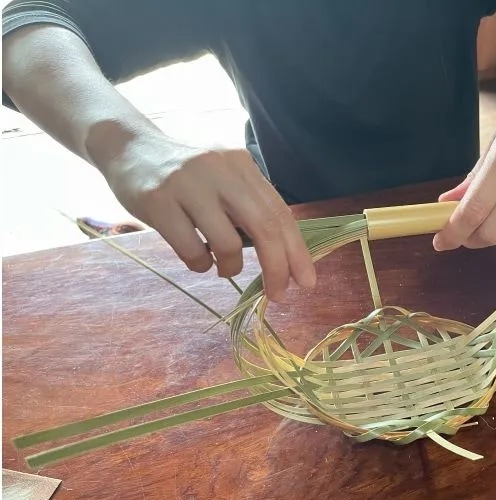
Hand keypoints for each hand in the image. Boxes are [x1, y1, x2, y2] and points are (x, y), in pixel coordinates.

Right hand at [99, 130, 314, 301]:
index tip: (306, 281)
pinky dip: (200, 265)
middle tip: (278, 294)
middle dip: (277, 267)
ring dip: (230, 267)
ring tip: (221, 267)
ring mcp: (187, 184)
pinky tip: (196, 259)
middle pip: (263, 227)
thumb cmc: (185, 174)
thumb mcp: (223, 178)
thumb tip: (282, 255)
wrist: (127, 147)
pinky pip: (191, 250)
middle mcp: (219, 170)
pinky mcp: (158, 201)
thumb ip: (249, 206)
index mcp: (241, 165)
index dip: (297, 251)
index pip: (279, 213)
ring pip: (227, 244)